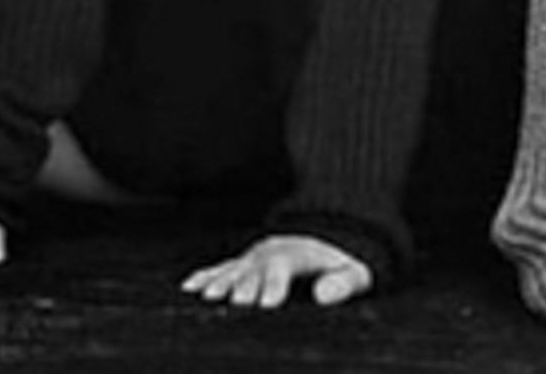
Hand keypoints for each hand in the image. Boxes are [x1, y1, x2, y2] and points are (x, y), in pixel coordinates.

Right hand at [181, 234, 374, 307]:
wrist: (323, 240)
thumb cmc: (342, 266)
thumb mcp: (356, 273)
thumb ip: (343, 283)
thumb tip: (323, 296)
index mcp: (297, 253)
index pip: (282, 267)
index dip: (273, 285)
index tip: (267, 305)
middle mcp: (270, 253)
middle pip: (252, 270)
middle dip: (244, 287)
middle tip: (236, 305)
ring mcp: (253, 258)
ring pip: (233, 269)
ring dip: (220, 283)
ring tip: (209, 298)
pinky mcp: (242, 265)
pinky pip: (220, 269)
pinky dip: (205, 277)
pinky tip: (189, 289)